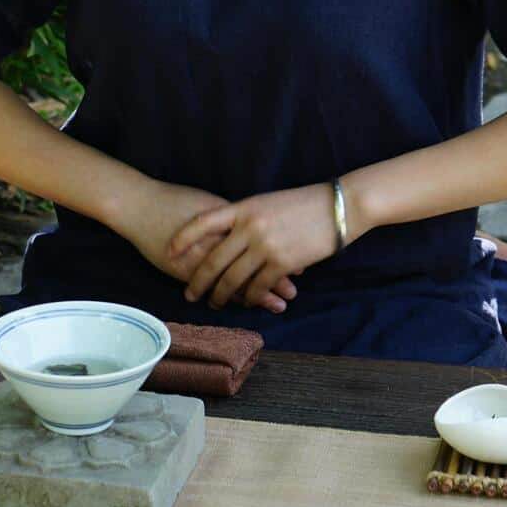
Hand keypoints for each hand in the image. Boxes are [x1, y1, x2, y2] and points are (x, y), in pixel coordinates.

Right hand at [104, 179, 296, 311]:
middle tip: (293, 292)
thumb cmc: (174, 200)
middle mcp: (215, 239)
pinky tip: (245, 303)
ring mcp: (199, 255)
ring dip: (258, 292)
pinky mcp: (184, 268)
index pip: (260, 241)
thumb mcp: (208, 203)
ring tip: (279, 304)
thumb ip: (232, 216)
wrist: (139, 205)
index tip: (301, 266)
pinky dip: (232, 294)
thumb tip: (257, 224)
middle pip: (252, 262)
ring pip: (235, 279)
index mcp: (225, 218)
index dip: (280, 254)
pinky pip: (214, 286)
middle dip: (275, 278)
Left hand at [167, 183, 341, 310]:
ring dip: (222, 295)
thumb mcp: (267, 203)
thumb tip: (225, 236)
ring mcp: (265, 245)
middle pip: (214, 259)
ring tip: (215, 303)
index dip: (183, 238)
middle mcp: (250, 226)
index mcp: (243, 207)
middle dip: (198, 280)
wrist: (339, 207)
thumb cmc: (302, 204)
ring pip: (233, 278)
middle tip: (189, 294)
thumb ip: (245, 217)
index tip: (168, 252)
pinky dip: (249, 297)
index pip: (203, 222)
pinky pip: (257, 286)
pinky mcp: (283, 262)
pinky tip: (246, 302)